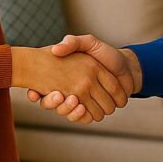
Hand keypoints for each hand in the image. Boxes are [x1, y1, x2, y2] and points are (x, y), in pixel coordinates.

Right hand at [26, 34, 142, 123]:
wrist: (127, 67)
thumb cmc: (107, 54)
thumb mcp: (89, 43)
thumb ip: (73, 42)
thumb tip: (55, 49)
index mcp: (65, 76)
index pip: (44, 89)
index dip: (37, 93)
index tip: (35, 93)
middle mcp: (70, 90)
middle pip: (53, 104)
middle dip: (53, 102)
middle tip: (58, 95)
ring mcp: (81, 101)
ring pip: (67, 112)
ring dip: (68, 109)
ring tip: (72, 99)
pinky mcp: (92, 110)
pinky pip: (82, 118)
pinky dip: (81, 116)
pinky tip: (81, 107)